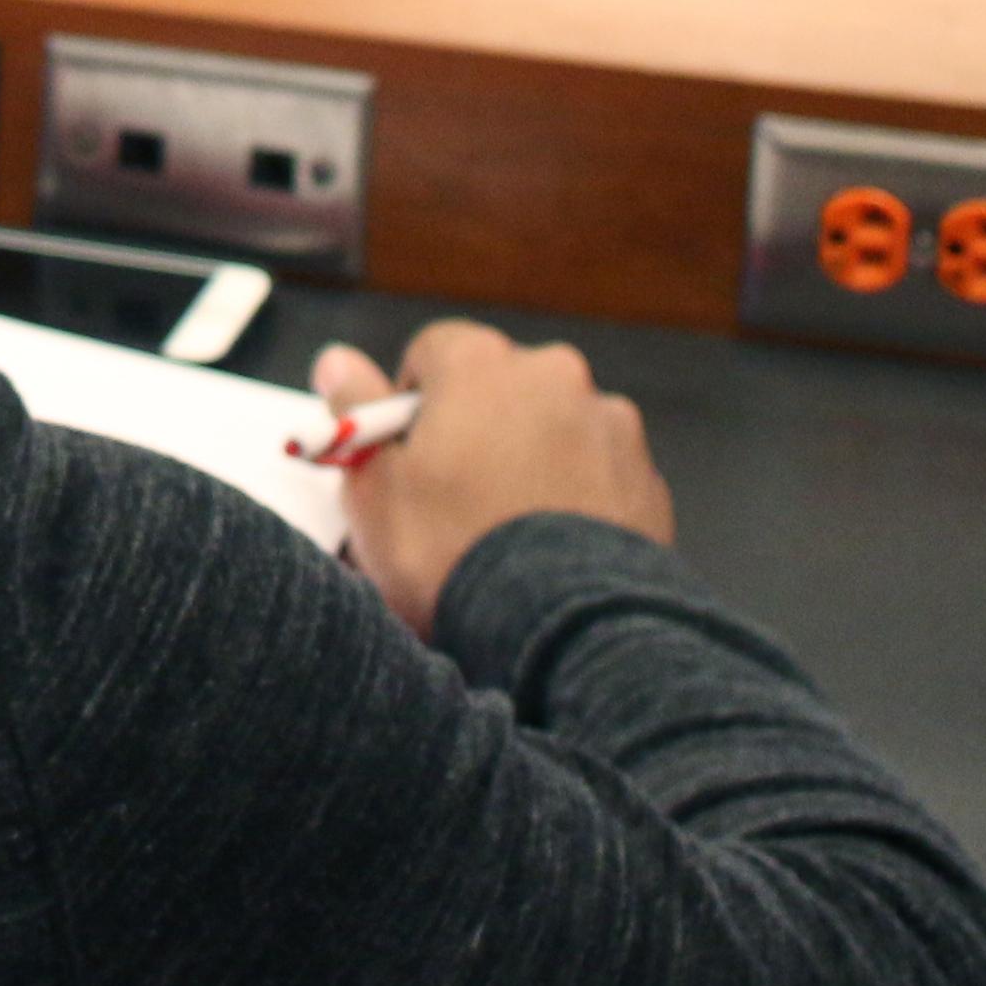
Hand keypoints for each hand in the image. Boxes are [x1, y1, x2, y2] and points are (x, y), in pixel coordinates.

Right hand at [326, 321, 672, 634]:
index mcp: (481, 364)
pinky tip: (551, 554)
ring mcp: (611, 426)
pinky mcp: (647, 480)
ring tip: (507, 536)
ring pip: (553, 430)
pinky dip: (576, 499)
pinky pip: (598, 475)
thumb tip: (338, 363)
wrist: (561, 633)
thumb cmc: (453, 555)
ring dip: (530, 462)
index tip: (404, 456)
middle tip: (451, 502)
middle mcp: (554, 375)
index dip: (411, 404)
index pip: (433, 352)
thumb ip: (353, 411)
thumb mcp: (372, 487)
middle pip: (499, 389)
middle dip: (476, 430)